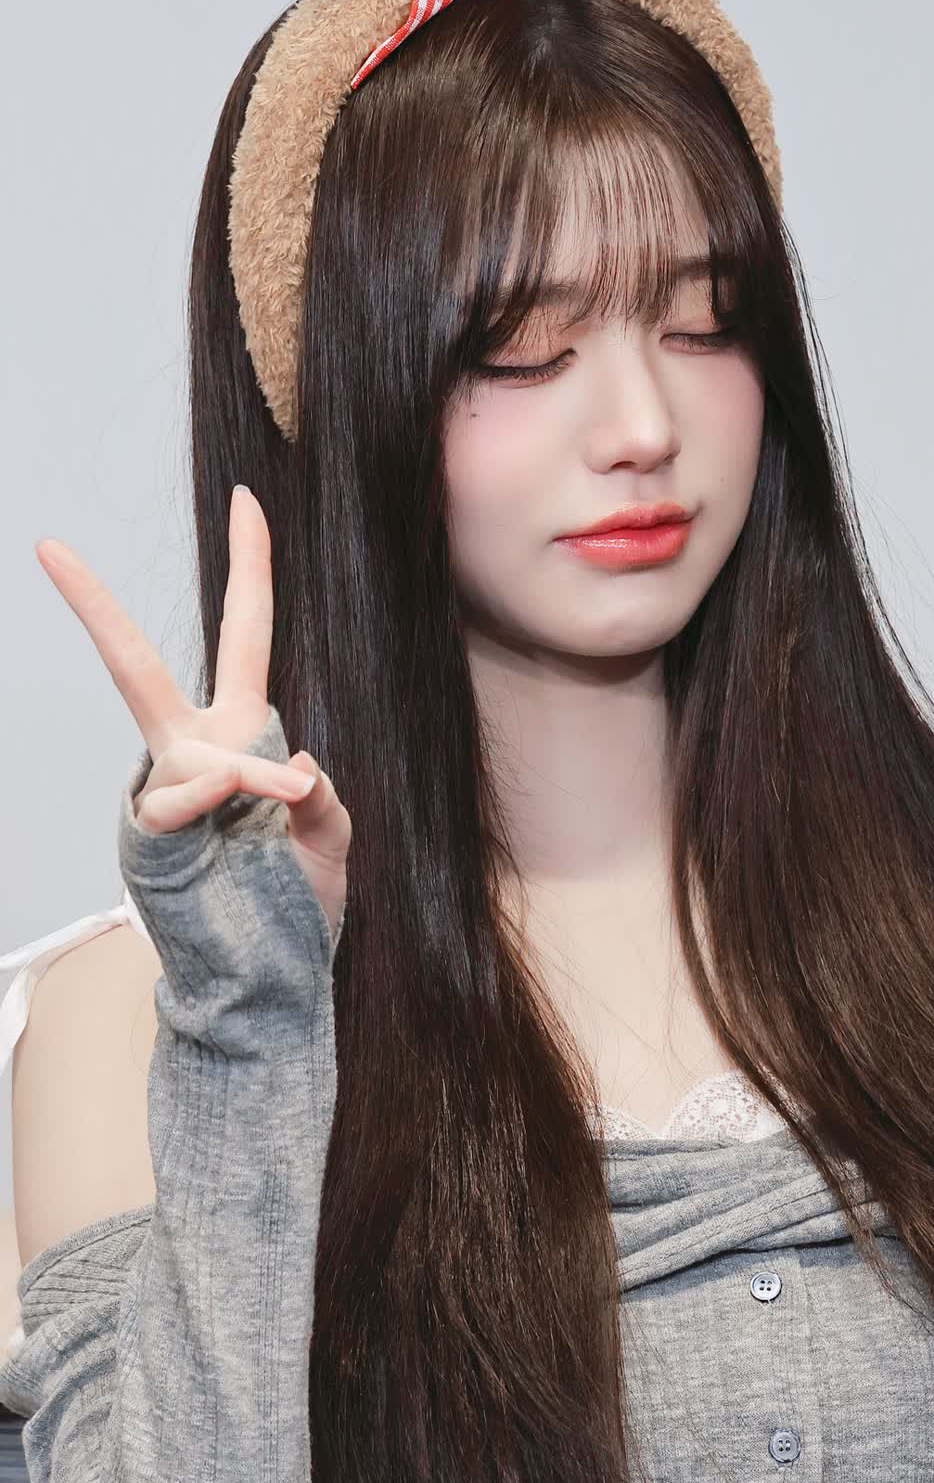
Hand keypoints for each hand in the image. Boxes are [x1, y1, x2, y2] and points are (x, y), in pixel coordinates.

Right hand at [34, 484, 350, 938]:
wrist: (273, 982)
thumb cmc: (300, 905)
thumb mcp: (333, 833)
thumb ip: (320, 792)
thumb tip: (291, 764)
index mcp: (244, 734)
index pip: (245, 632)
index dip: (249, 566)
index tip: (248, 499)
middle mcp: (197, 752)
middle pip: (137, 666)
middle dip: (95, 610)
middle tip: (52, 550)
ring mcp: (170, 795)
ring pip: (197, 750)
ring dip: (254, 781)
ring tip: (290, 811)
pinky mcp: (154, 839)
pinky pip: (183, 798)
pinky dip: (225, 800)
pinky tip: (246, 813)